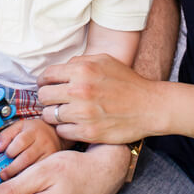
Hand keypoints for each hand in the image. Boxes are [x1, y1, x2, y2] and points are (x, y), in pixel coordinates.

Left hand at [0, 116, 61, 177]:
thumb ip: (6, 134)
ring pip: (34, 168)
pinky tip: (25, 181)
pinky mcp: (54, 164)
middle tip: (4, 174)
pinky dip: (31, 179)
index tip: (4, 156)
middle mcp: (43, 142)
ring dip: (21, 176)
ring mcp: (50, 153)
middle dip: (12, 168)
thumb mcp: (20, 126)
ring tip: (13, 179)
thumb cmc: (34, 131)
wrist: (55, 134)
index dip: (10, 151)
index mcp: (33, 131)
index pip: (20, 141)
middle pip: (26, 157)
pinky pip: (41, 174)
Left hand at [38, 54, 155, 142]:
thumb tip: (60, 69)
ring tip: (65, 113)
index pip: (47, 76)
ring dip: (54, 115)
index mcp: (83, 70)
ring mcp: (83, 114)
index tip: (47, 86)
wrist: (150, 107)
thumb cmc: (127, 82)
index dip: (44, 81)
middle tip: (55, 101)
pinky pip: (62, 131)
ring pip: (48, 116)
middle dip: (47, 98)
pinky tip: (75, 124)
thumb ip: (80, 62)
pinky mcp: (88, 132)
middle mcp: (80, 91)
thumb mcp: (105, 61)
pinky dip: (66, 129)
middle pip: (43, 96)